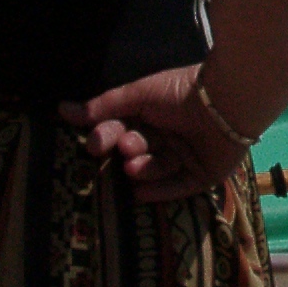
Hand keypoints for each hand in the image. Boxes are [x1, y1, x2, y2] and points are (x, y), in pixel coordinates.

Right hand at [59, 65, 247, 202]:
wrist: (225, 103)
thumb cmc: (180, 92)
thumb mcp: (138, 95)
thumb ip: (103, 106)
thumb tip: (62, 109)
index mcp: (154, 114)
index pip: (123, 129)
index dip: (108, 136)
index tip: (96, 142)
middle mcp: (169, 136)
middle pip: (138, 151)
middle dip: (128, 150)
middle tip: (124, 146)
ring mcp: (187, 157)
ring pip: (155, 169)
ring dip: (142, 168)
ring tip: (135, 163)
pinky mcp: (203, 175)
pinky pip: (178, 188)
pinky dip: (160, 191)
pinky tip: (140, 194)